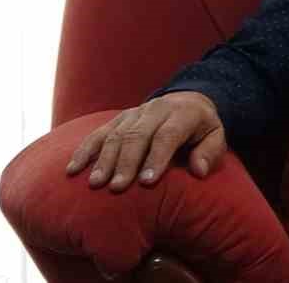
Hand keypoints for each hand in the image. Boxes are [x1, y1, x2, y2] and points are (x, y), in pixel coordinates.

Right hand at [65, 90, 225, 191]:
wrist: (187, 100)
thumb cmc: (201, 128)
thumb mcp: (215, 136)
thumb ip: (210, 152)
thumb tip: (199, 171)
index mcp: (182, 114)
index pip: (167, 135)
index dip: (156, 158)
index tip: (146, 182)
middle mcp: (156, 110)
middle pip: (137, 135)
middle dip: (126, 163)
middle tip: (117, 188)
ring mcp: (134, 113)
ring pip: (116, 134)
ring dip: (104, 159)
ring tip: (96, 183)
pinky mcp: (117, 119)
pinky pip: (98, 133)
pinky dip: (84, 150)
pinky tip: (73, 169)